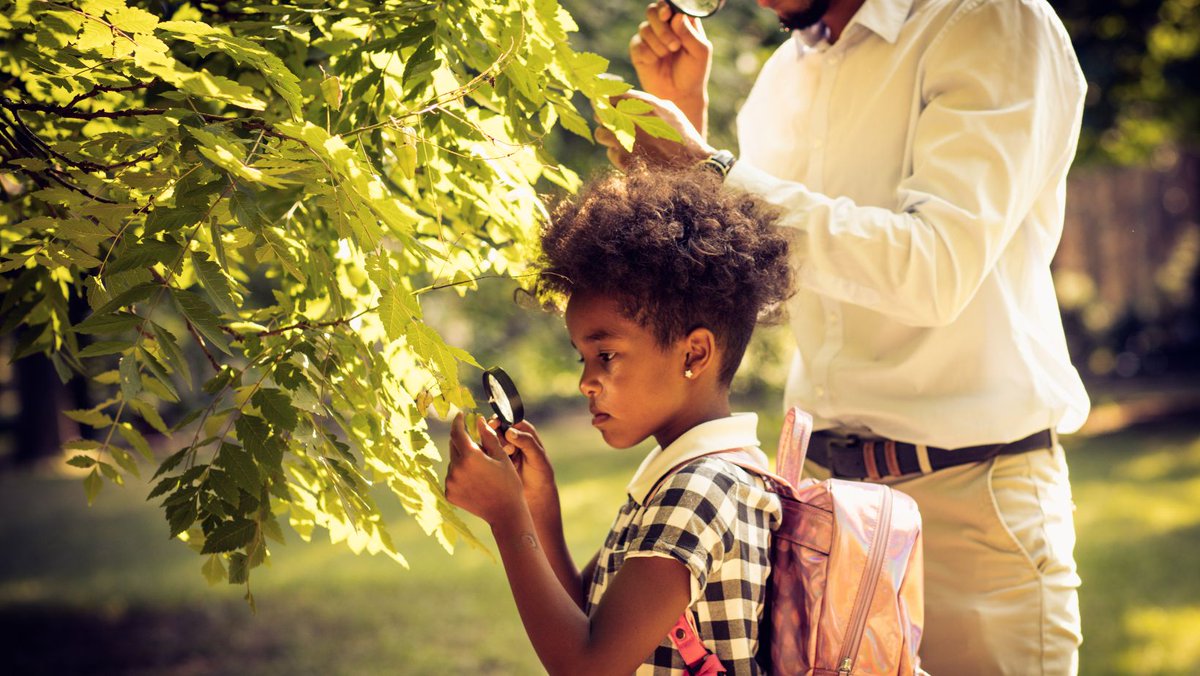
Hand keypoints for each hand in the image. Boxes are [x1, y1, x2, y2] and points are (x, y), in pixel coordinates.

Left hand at [445, 413, 525, 525]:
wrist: (505, 513)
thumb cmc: (508, 482)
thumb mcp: (501, 456)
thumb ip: (488, 436)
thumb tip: (478, 420)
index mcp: (470, 456)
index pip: (457, 432)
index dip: (458, 421)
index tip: (460, 415)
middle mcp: (456, 468)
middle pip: (454, 446)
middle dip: (464, 442)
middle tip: (480, 448)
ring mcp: (451, 482)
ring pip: (454, 462)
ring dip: (463, 460)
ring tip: (482, 470)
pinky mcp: (449, 493)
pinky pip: (452, 476)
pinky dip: (460, 474)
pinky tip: (476, 481)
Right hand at [492, 418, 559, 524]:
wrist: (535, 494)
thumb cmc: (541, 474)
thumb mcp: (537, 457)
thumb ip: (527, 442)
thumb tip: (510, 431)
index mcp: (524, 432)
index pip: (509, 420)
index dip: (501, 421)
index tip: (495, 425)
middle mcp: (512, 438)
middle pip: (496, 428)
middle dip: (498, 437)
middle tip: (509, 450)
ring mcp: (502, 449)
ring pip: (489, 441)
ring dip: (495, 448)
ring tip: (510, 458)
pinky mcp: (494, 460)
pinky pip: (486, 453)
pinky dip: (490, 457)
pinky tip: (499, 464)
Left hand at [595, 90, 715, 170]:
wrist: (691, 166)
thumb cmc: (683, 136)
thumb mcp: (669, 110)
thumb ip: (647, 102)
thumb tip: (629, 99)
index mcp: (641, 104)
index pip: (608, 94)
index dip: (604, 98)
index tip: (605, 102)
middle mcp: (629, 120)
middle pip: (599, 113)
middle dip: (604, 117)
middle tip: (612, 121)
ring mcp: (624, 141)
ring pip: (601, 134)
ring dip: (608, 136)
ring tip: (622, 139)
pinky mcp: (624, 160)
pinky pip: (611, 153)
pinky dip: (618, 154)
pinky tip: (632, 155)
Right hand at [631, 1, 711, 129]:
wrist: (680, 95)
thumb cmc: (693, 72)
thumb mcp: (699, 52)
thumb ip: (690, 33)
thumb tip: (676, 17)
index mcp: (680, 22)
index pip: (669, 4)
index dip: (666, 6)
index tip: (668, 15)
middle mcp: (664, 26)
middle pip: (652, 11)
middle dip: (662, 27)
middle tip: (674, 45)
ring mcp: (650, 38)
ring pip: (644, 28)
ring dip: (658, 43)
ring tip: (667, 56)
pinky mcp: (638, 51)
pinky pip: (637, 44)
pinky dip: (648, 54)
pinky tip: (655, 62)